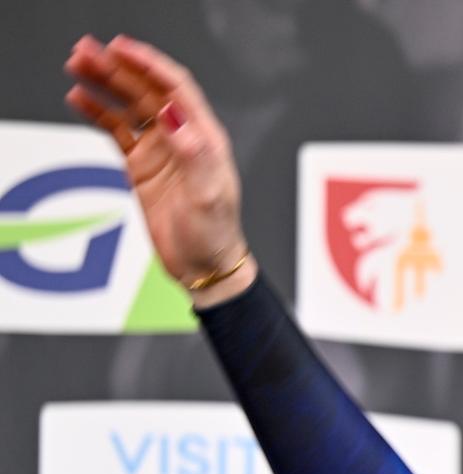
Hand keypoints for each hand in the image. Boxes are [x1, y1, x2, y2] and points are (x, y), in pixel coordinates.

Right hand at [64, 34, 255, 305]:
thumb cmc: (215, 234)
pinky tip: (79, 98)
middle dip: (119, 68)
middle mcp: (183, 138)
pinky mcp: (142, 165)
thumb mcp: (209, 196)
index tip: (122, 48)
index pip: (177, 90)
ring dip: (105, 83)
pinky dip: (98, 112)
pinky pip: (117, 130)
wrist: (204, 266)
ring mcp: (161, 150)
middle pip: (147, 91)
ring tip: (78, 64)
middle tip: (87, 51)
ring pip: (129, 105)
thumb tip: (174, 115)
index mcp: (205, 139)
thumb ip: (194, 154)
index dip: (150, 65)